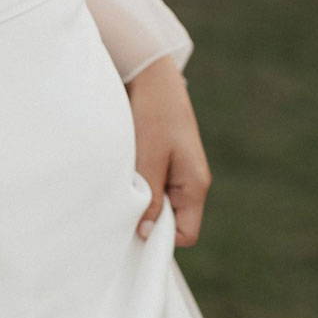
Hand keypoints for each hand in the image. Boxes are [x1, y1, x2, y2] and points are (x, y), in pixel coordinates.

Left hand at [127, 56, 212, 247]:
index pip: (186, 234)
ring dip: (140, 203)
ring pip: (158, 207)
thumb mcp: (149, 157)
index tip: (136, 230)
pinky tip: (123, 179)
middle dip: (148, 222)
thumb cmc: (154, 114)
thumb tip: (146, 232)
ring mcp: (177, 175)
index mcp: (195, 185)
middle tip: (123, 209)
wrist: (152, 79)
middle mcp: (189, 184)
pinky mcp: (163, 165)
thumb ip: (149, 196)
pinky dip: (137, 189)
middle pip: (171, 223)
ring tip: (123, 188)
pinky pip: (152, 190)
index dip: (162, 238)